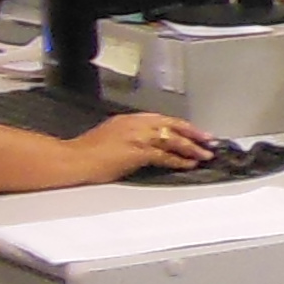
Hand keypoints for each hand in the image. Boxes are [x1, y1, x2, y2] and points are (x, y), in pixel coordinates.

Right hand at [68, 114, 213, 183]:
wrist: (74, 159)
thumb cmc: (88, 151)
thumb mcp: (113, 133)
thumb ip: (132, 134)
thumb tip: (147, 142)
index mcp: (131, 119)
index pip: (163, 120)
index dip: (181, 126)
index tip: (195, 131)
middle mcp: (137, 124)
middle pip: (173, 125)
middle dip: (193, 133)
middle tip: (209, 140)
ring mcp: (138, 136)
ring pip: (173, 140)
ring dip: (191, 148)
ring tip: (204, 155)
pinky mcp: (138, 151)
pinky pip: (165, 156)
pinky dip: (179, 160)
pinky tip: (188, 164)